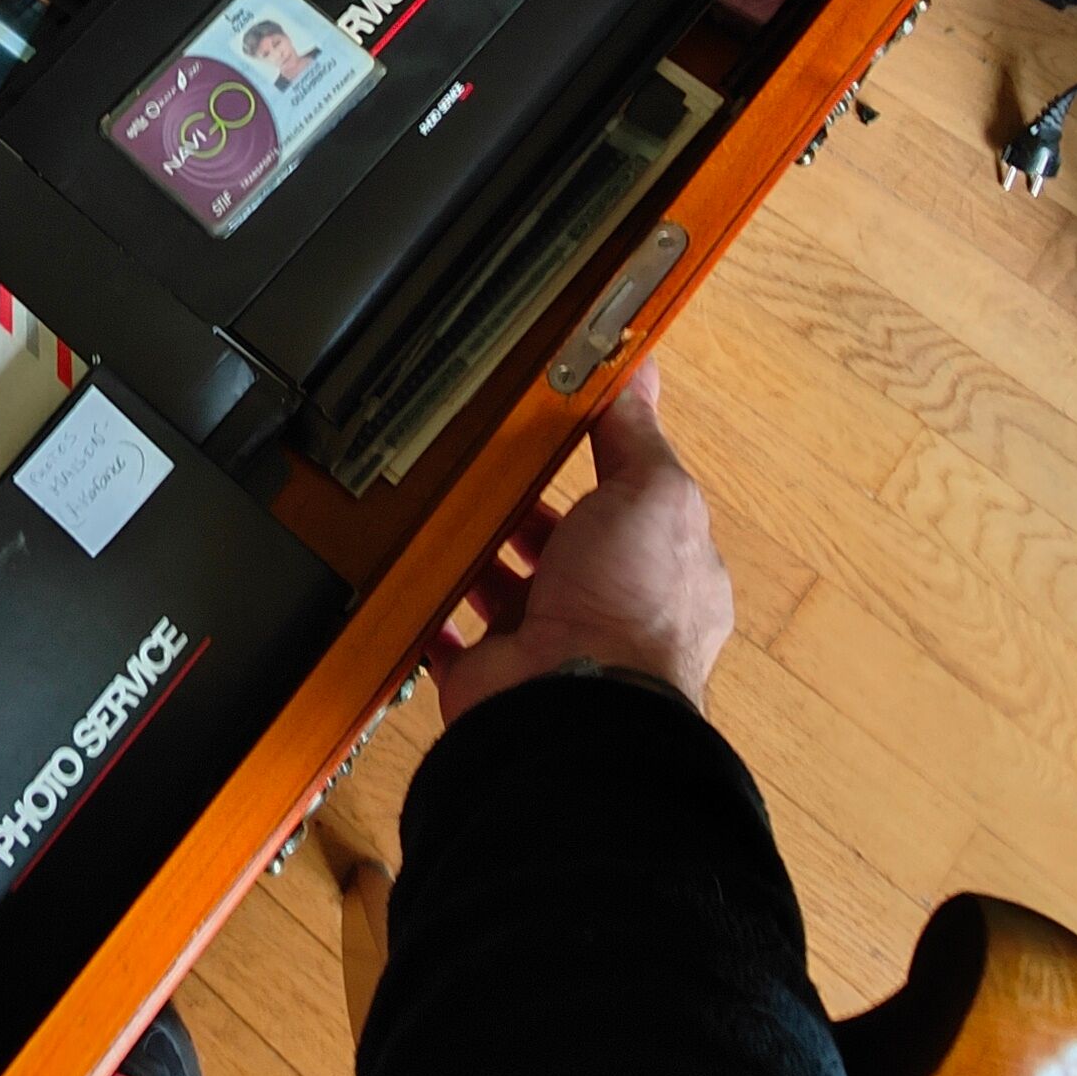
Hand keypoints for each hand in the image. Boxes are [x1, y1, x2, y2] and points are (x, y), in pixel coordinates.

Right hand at [432, 361, 732, 722]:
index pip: (629, 513)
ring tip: (446, 514)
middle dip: (528, 516)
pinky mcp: (493, 678)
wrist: (575, 703)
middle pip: (562, 552)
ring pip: (506, 595)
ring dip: (479, 561)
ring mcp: (549, 648)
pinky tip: (416, 583)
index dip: (596, 474)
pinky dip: (433, 617)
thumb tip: (638, 372)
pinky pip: (453, 644)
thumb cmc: (631, 604)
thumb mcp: (651, 491)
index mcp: (660, 574)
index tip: (555, 436)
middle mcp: (609, 614)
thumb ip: (636, 434)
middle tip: (489, 473)